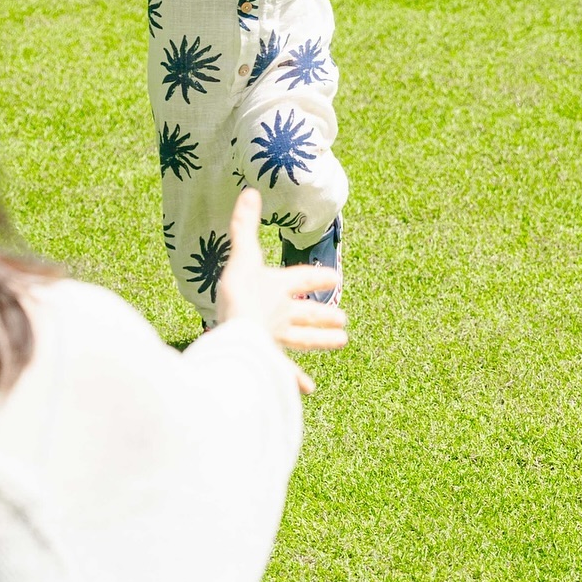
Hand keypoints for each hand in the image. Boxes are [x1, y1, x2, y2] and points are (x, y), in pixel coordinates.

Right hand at [215, 189, 345, 392]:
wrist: (237, 335)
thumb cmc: (239, 294)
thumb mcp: (241, 256)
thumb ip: (244, 226)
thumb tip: (251, 191)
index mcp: (279, 287)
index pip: (303, 279)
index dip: (318, 278)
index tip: (335, 280)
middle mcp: (282, 313)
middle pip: (308, 314)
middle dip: (325, 315)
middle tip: (344, 320)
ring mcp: (277, 339)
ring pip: (305, 340)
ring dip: (322, 341)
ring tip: (342, 343)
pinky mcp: (269, 360)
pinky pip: (286, 372)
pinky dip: (295, 380)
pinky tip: (308, 390)